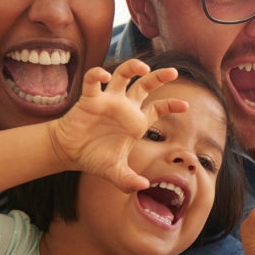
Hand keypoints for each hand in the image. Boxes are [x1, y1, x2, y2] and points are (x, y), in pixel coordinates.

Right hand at [48, 59, 185, 190]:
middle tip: (174, 72)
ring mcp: (108, 100)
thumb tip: (144, 187)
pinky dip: (98, 75)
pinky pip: (93, 81)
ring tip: (143, 67)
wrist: (69, 153)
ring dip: (132, 67)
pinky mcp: (89, 99)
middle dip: (159, 77)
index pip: (157, 108)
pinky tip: (104, 76)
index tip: (185, 106)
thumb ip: (129, 181)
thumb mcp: (116, 173)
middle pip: (145, 85)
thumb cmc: (95, 158)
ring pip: (123, 75)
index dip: (171, 105)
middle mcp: (124, 107)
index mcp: (136, 122)